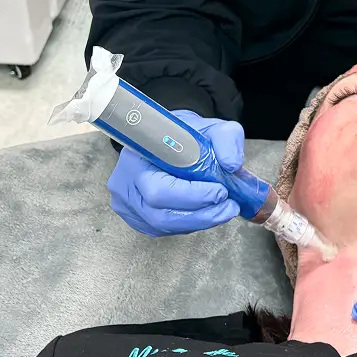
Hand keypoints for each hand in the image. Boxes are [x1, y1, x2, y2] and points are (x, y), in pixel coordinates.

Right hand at [106, 109, 244, 236]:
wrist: (171, 140)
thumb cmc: (187, 135)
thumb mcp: (212, 127)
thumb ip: (226, 139)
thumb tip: (232, 164)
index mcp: (137, 155)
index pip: (158, 186)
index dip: (190, 195)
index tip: (220, 191)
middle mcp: (125, 182)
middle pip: (158, 212)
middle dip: (199, 213)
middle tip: (229, 205)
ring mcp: (127, 203)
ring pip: (161, 224)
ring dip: (198, 221)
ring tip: (225, 211)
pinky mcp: (136, 217)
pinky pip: (162, 228)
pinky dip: (188, 224)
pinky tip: (206, 214)